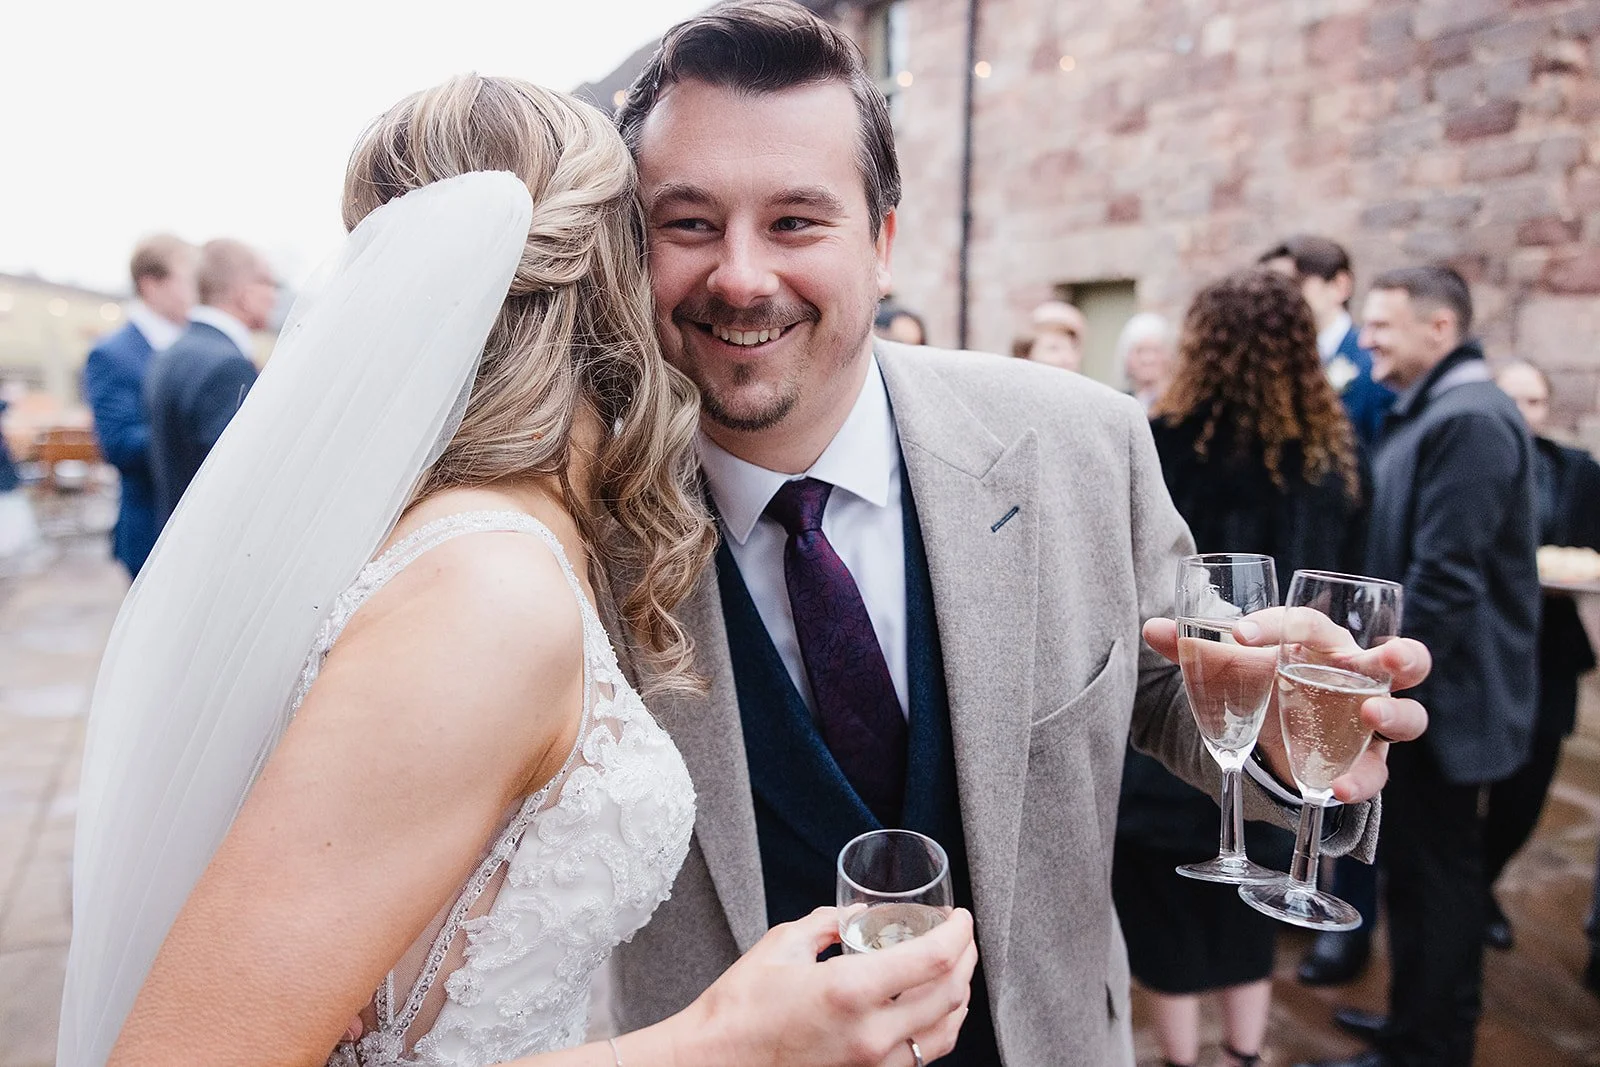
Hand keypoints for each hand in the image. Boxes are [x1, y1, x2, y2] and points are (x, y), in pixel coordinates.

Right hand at [675, 906, 976, 1066]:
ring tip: (954, 968)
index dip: (959, 932)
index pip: (933, 959)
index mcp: (851, 991)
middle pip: (950, 995)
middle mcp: (871, 1033)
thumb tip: (857, 914)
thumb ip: (828, 923)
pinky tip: (929, 1008)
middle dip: (966, 958)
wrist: (716, 1063)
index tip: (960, 916)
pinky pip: (921, 1055)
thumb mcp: (783, 945)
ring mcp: (871, 1063)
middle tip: (961, 935)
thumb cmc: (739, 1007)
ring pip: (945, 1031)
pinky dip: (938, 1026)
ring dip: (959, 995)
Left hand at [1143, 608, 1430, 803]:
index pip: (1307, 623)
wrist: (1270, 734)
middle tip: (1390, 655)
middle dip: (1403, 655)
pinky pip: (1375, 773)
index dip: (1276, 624)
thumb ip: (1194, 648)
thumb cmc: (1262, 683)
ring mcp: (1372, 721)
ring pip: (1408, 716)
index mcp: (1322, 642)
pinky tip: (1333, 788)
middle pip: (1402, 659)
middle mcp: (1359, 676)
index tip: (1237, 633)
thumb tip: (1151, 627)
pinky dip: (1359, 781)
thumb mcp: (1230, 667)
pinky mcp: (1368, 762)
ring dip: (1395, 714)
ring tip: (1371, 714)